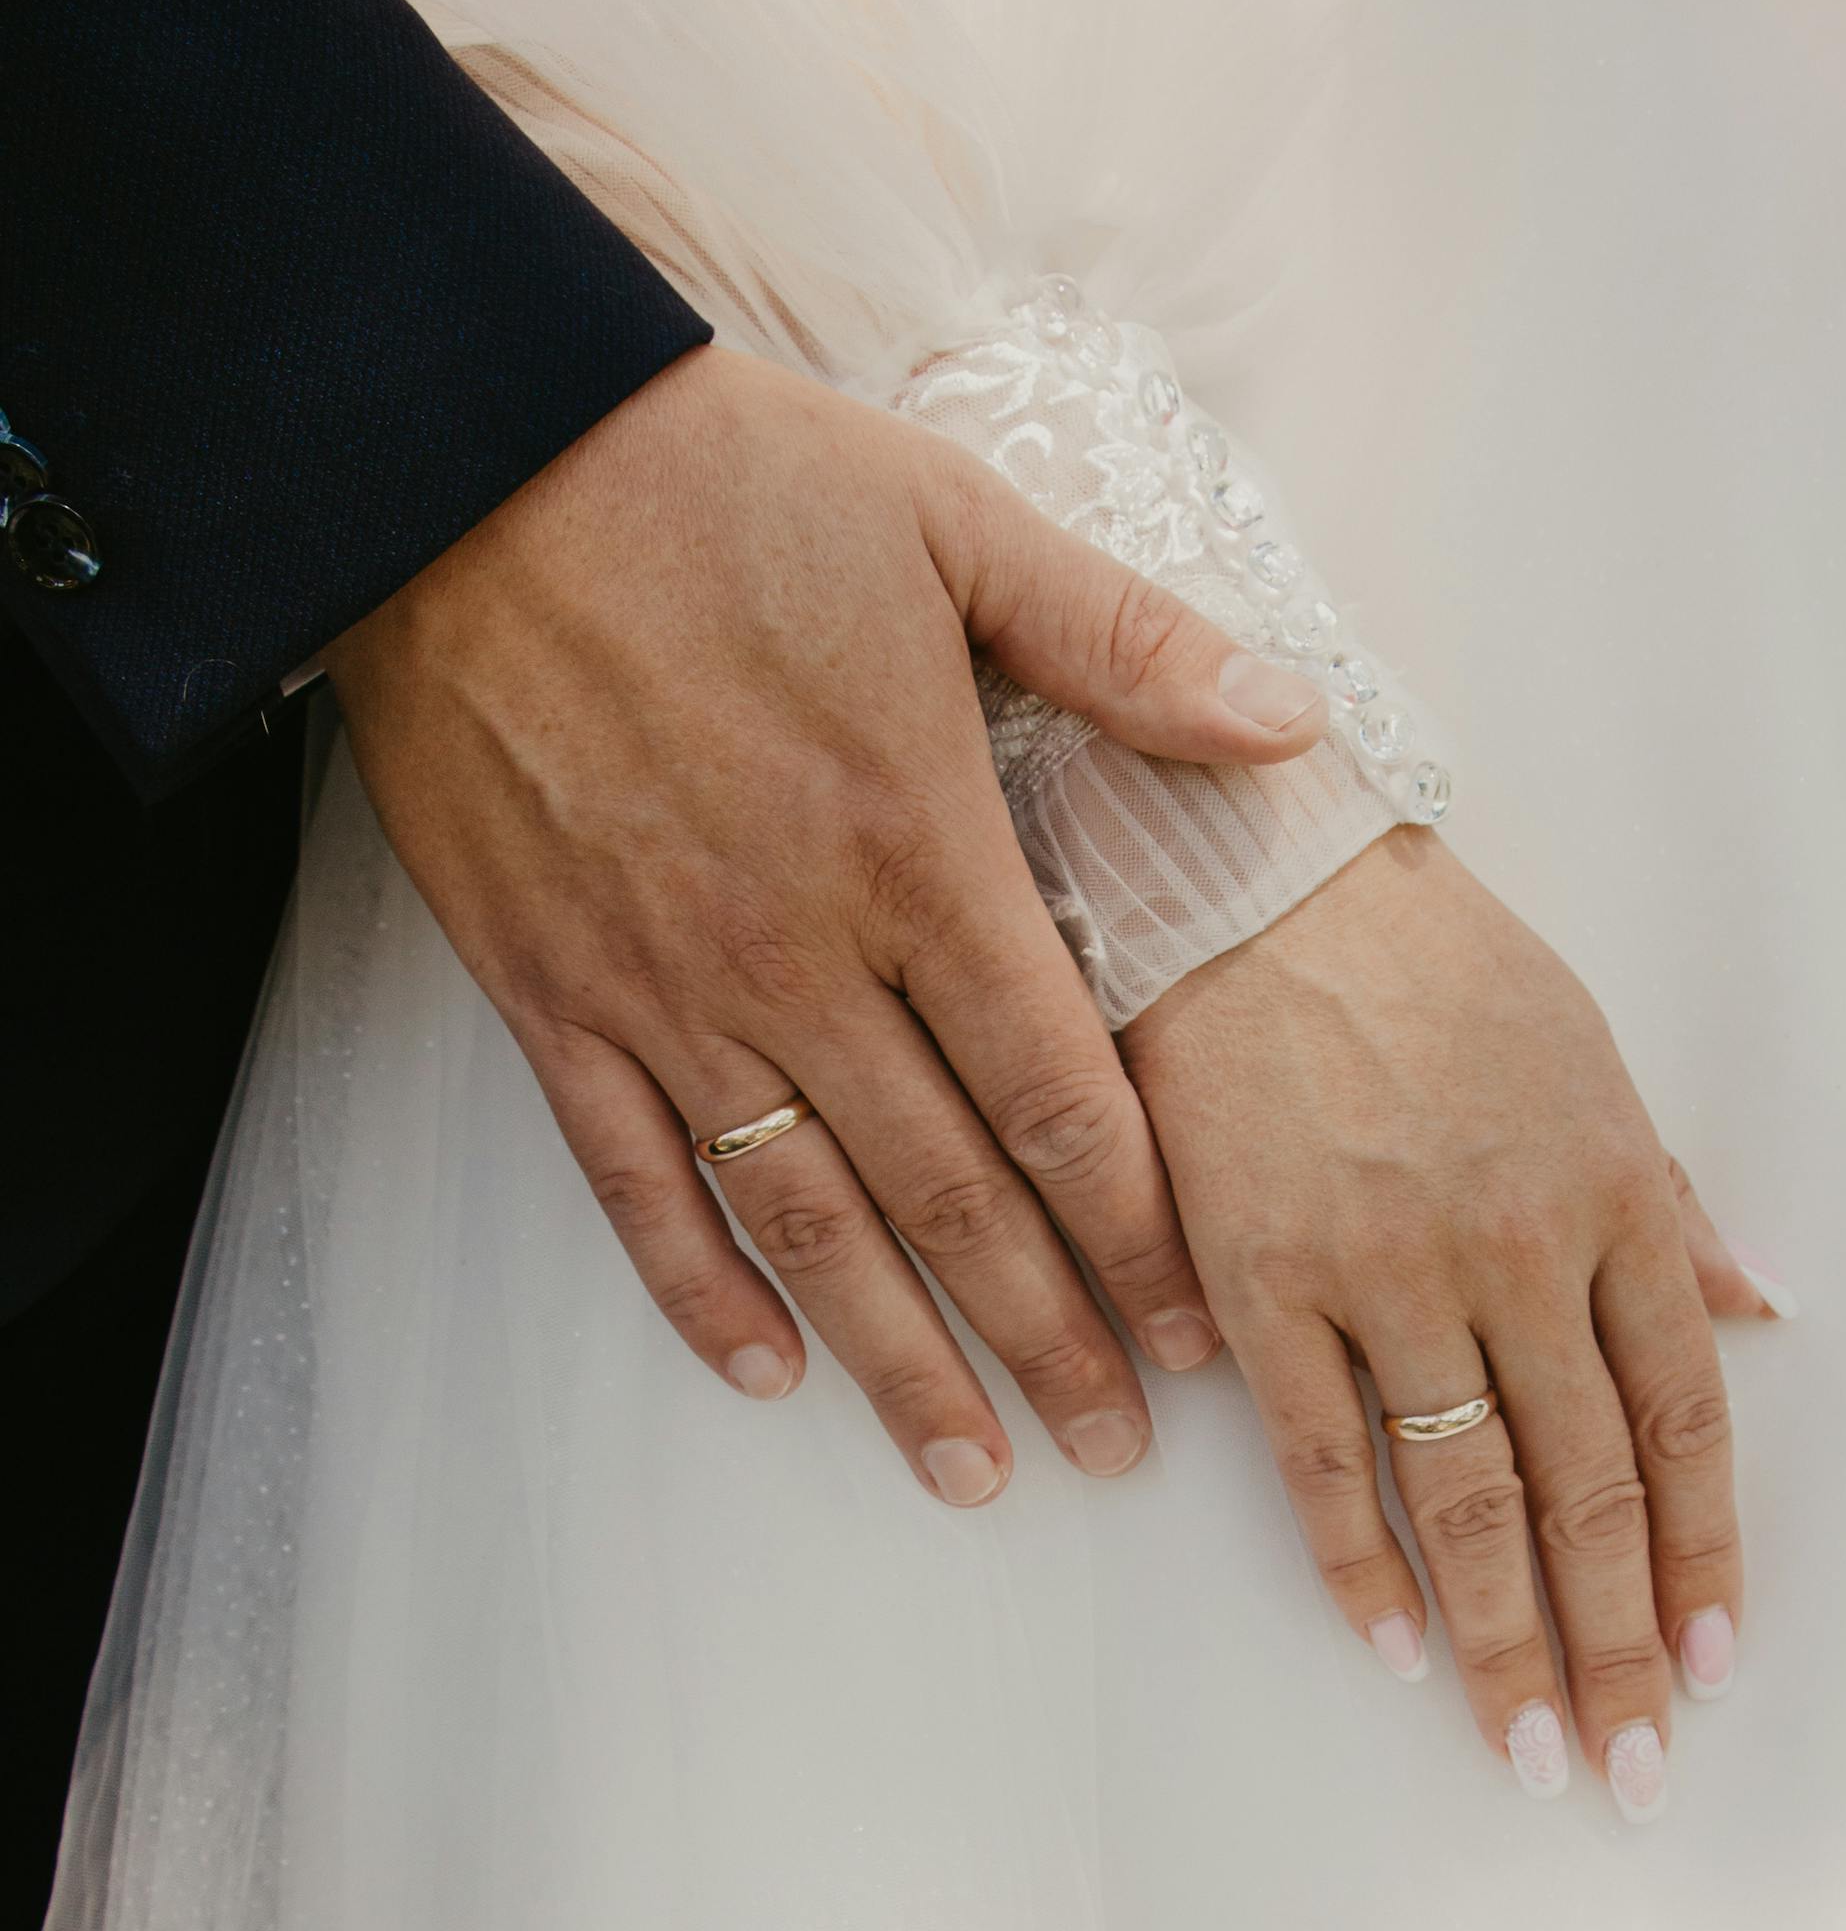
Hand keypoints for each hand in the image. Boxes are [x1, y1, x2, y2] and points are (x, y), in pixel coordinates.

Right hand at [326, 343, 1327, 1503]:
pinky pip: (636, 1181)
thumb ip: (1125, 645)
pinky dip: (700, 1287)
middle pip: (951, 1196)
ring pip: (807, 1221)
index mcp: (920, 850)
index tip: (1199, 1330)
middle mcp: (802, 955)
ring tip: (970, 1469)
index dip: (1138, 1230)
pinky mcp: (554, 997)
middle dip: (1045, 1337)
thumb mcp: (955, 517)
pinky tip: (768, 1371)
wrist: (466, 461)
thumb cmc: (722, 479)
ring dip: (896, 1359)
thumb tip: (1293, 727)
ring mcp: (668, 990)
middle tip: (1113, 1450)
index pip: (1061, 1095)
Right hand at [1121, 829, 1781, 1813]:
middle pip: (1589, 1490)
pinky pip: (1319, 1457)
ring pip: (1468, 1497)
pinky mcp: (1264, 1281)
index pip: (1683, 1421)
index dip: (1703, 1559)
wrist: (1258, 881)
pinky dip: (1358, 1563)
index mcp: (1615, 1195)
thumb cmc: (1428, 965)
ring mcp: (1390, 1272)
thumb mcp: (1592, 1062)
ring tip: (1529, 1748)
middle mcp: (1520, 1250)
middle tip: (1626, 1763)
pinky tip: (1395, 1646)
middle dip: (1617, 1646)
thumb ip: (1675, 1203)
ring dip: (1506, 1641)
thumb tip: (1761, 1307)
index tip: (1711, 1665)